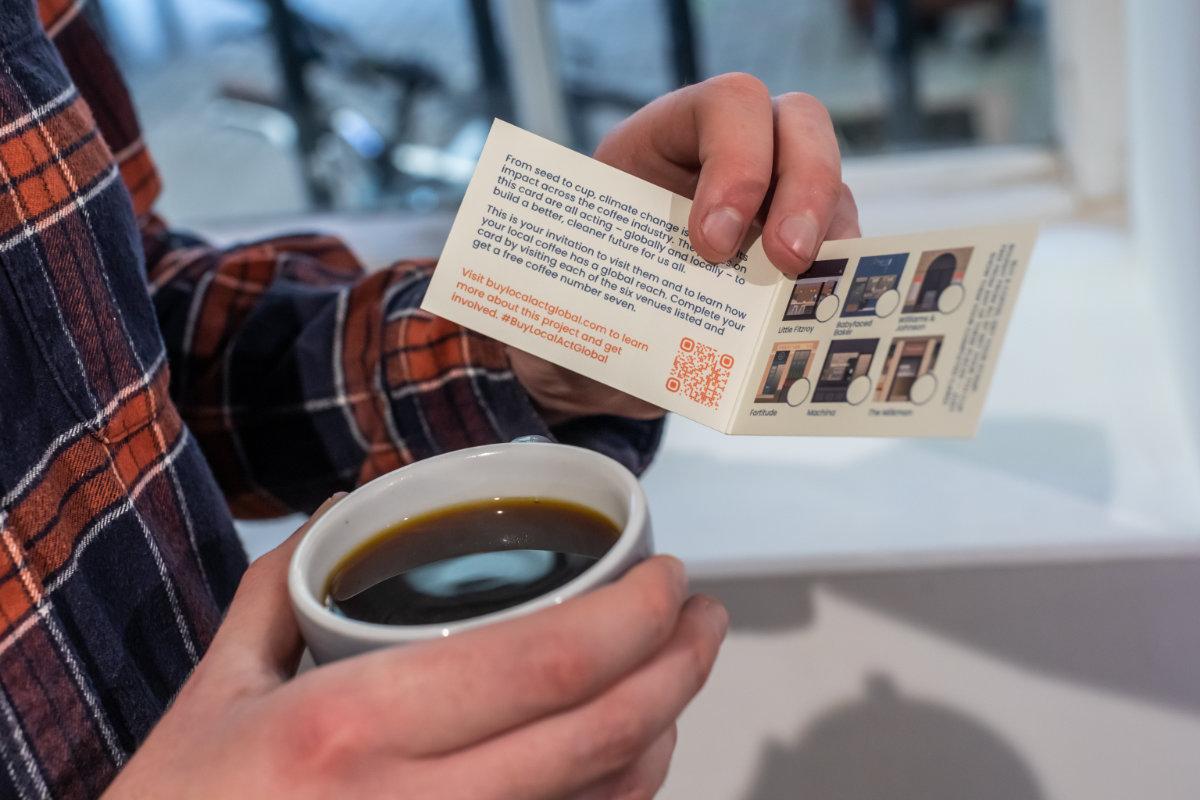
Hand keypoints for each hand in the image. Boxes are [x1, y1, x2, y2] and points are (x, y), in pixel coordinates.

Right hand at [105, 497, 727, 798]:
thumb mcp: (213, 694)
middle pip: (602, 731)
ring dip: (665, 731)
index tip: (667, 577)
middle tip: (702, 617)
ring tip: (677, 674)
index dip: (638, 614)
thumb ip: (279, 592)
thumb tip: (336, 514)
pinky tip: (628, 757)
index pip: (547, 659)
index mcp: (353, 723)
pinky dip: (620, 797)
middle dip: (681, 664)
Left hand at [512, 73, 858, 421]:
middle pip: (800, 124)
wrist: (590, 345)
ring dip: (829, 235)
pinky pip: (842, 247)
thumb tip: (579, 340)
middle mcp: (730, 153)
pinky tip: (818, 315)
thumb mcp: (561, 287)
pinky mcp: (798, 245)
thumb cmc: (572, 301)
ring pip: (831, 182)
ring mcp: (774, 196)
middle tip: (785, 261)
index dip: (735, 163)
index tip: (711, 243)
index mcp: (664, 137)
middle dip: (803, 188)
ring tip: (806, 294)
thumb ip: (582, 296)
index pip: (727, 104)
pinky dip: (838, 278)